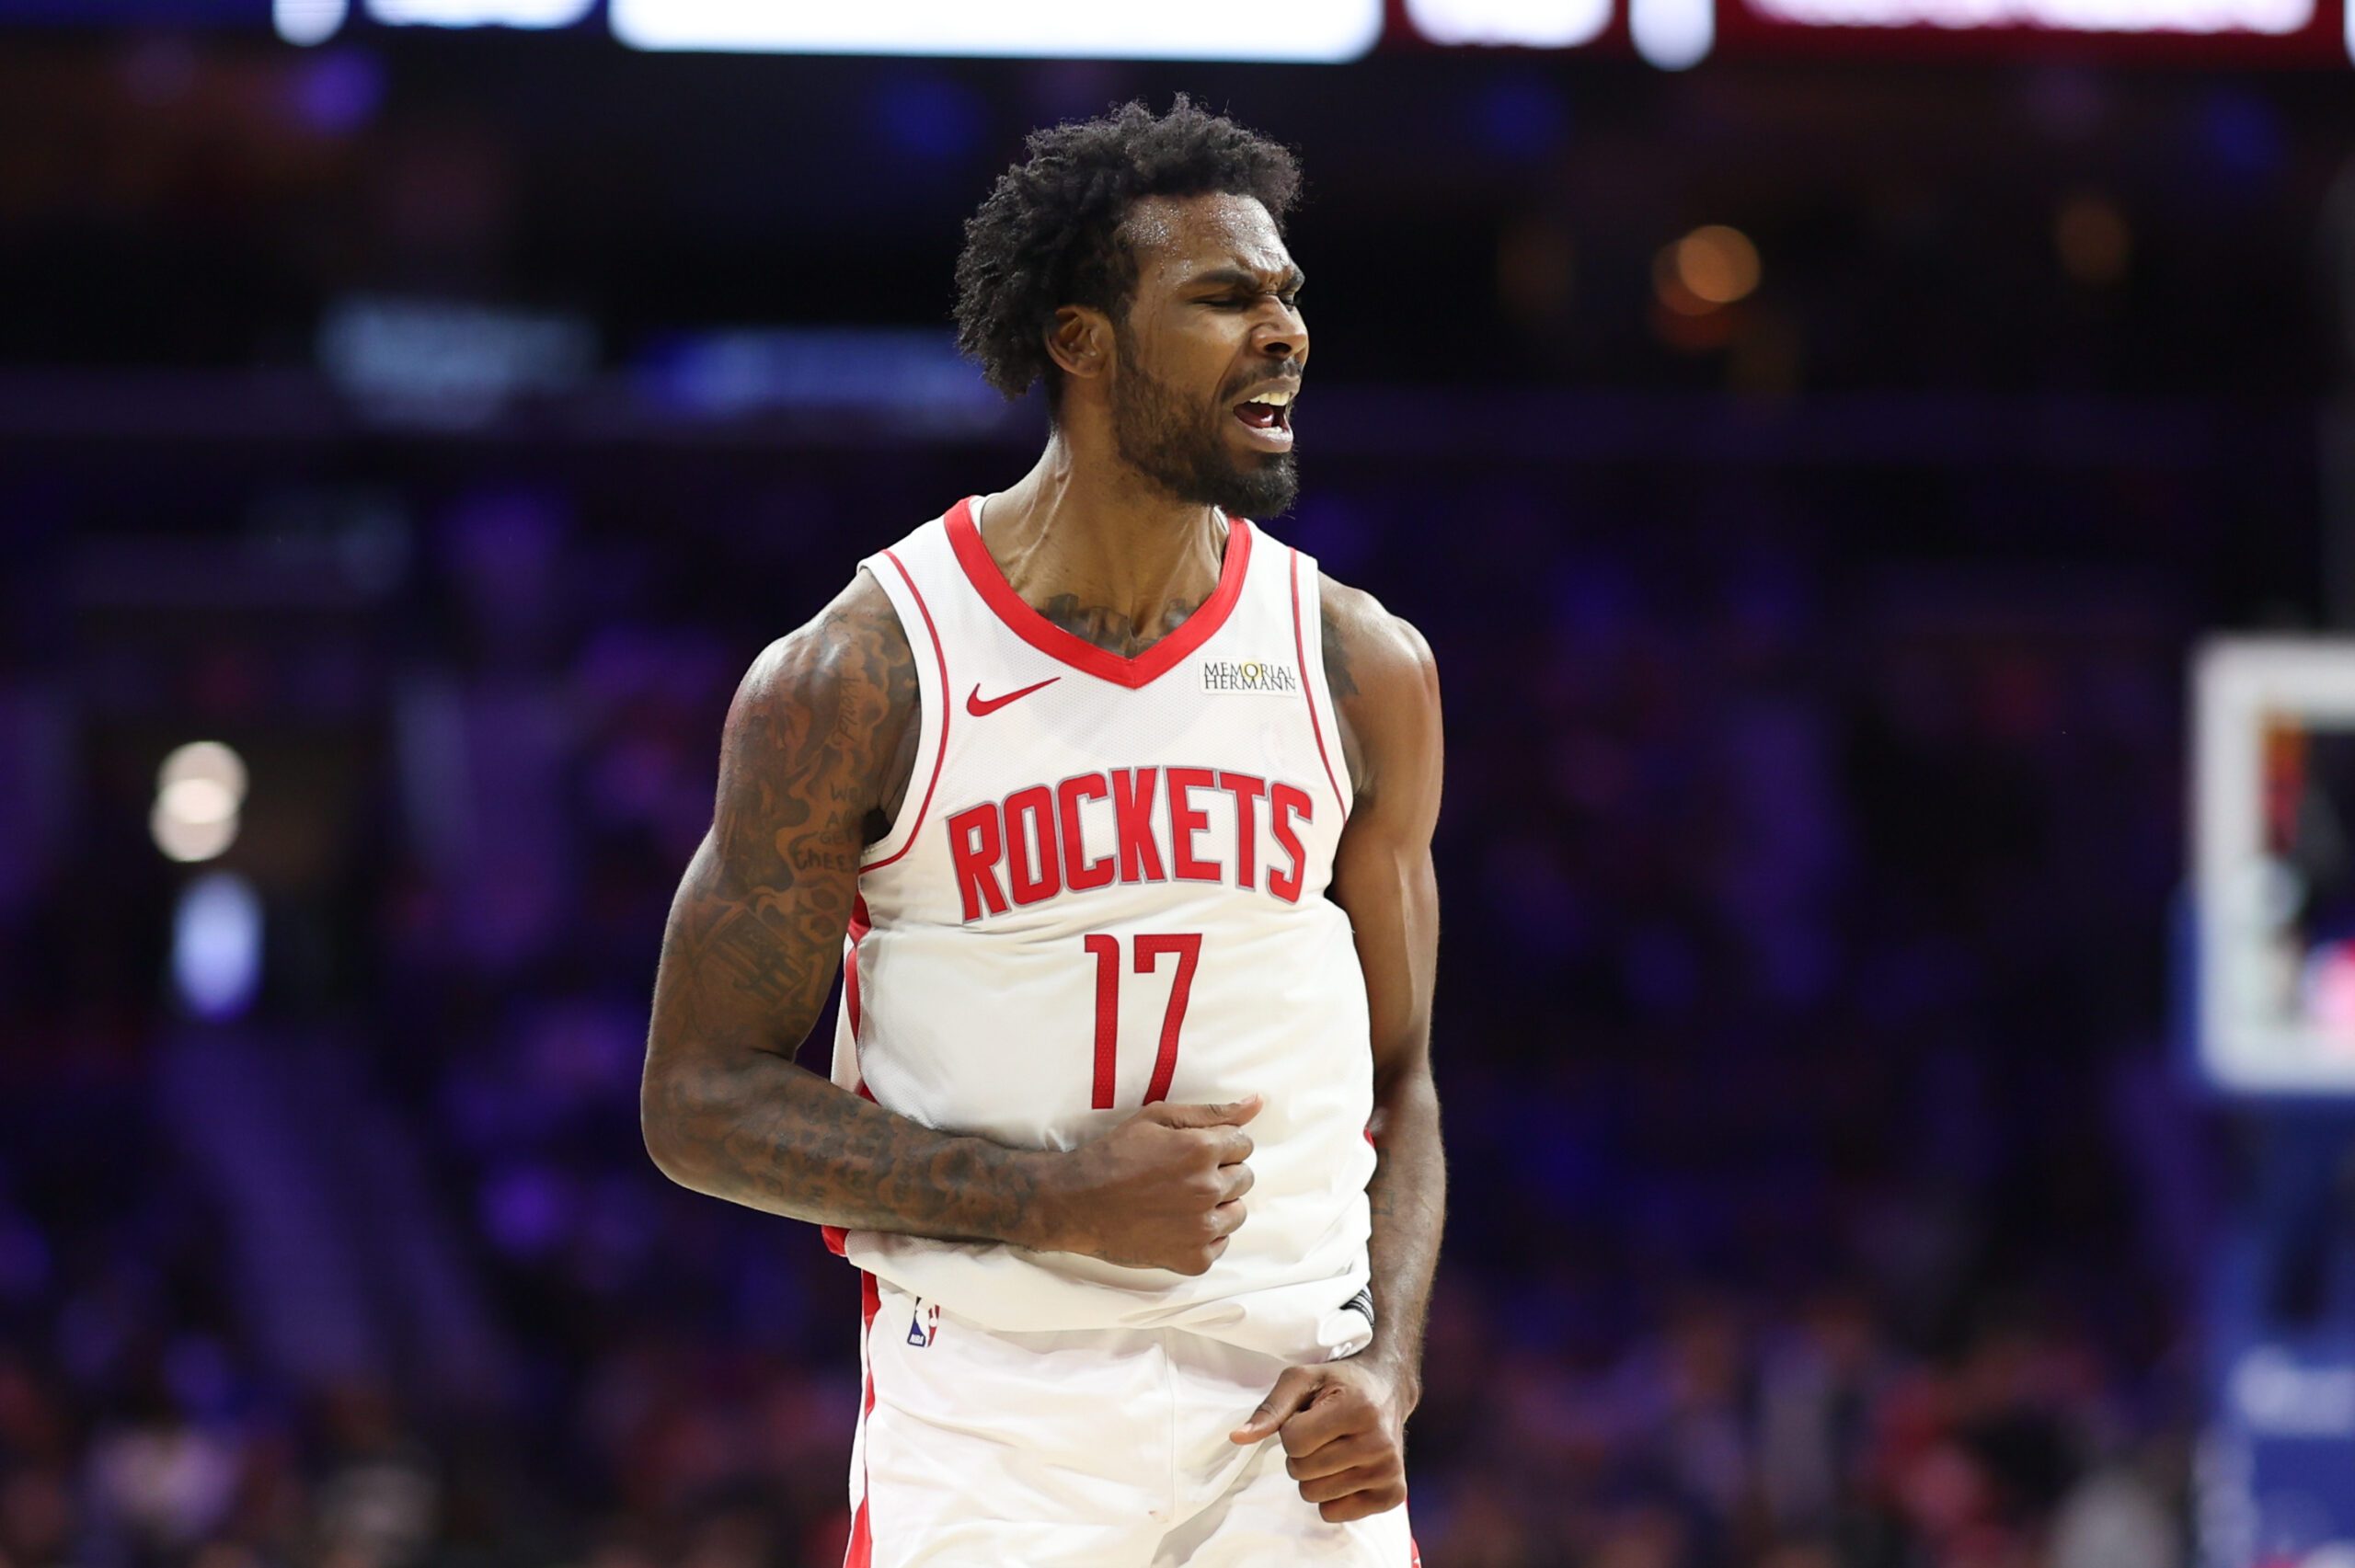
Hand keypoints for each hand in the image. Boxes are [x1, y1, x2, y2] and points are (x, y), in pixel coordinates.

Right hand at [1035, 1096, 1259, 1273]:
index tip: (1194, 1152)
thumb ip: (1211, 1112)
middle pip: (1245, 1177)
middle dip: (1221, 1173)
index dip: (1220, 1145)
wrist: (1077, 1203)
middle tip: (1184, 1175)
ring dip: (1218, 1205)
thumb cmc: (1115, 1154)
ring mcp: (1202, 1229)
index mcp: (1203, 1150)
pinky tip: (1177, 1224)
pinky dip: (1205, 1236)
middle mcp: (1208, 1190)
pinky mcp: (1193, 1259)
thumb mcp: (1158, 1118)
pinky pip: (1220, 1244)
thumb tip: (1256, 1103)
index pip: (1244, 1144)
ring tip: (1182, 1201)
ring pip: (1237, 1213)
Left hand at [1228, 1358, 1409, 1522]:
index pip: (1293, 1442)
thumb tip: (1237, 1438)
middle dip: (1301, 1454)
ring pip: (1315, 1495)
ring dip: (1314, 1475)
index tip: (1309, 1415)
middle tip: (1323, 1434)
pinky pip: (1334, 1514)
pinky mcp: (1393, 1494)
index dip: (1290, 1430)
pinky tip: (1346, 1469)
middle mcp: (1379, 1443)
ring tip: (1334, 1449)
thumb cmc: (1339, 1383)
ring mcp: (1389, 1472)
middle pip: (1302, 1472)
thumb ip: (1270, 1408)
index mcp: (1358, 1409)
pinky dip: (1330, 1496)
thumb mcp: (1302, 1379)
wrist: (1389, 1389)